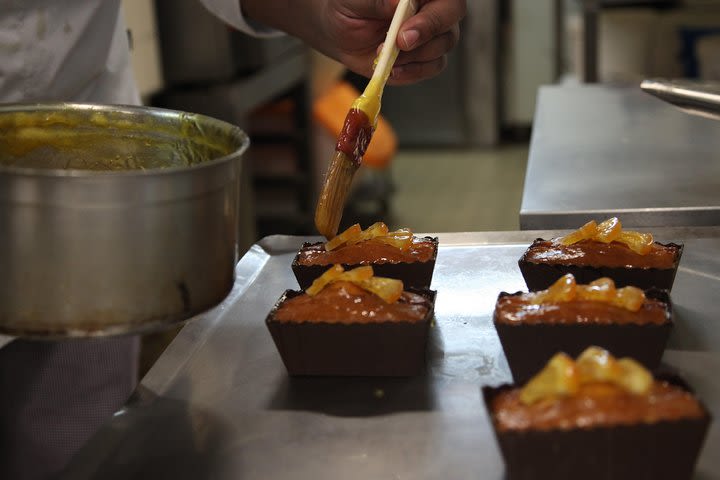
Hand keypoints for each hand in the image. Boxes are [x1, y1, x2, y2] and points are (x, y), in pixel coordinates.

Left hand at [242, 0, 466, 83]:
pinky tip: (386, 69)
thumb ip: (378, 1)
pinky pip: (426, 71)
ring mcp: (427, 35)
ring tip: (382, 58)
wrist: (328, 20)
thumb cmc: (339, 2)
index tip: (402, 34)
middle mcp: (429, 10)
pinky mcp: (418, 59)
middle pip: (450, 27)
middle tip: (395, 49)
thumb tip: (398, 6)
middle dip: (424, 41)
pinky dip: (408, 75)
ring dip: (413, 62)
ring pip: (440, 53)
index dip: (430, 19)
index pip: (445, 2)